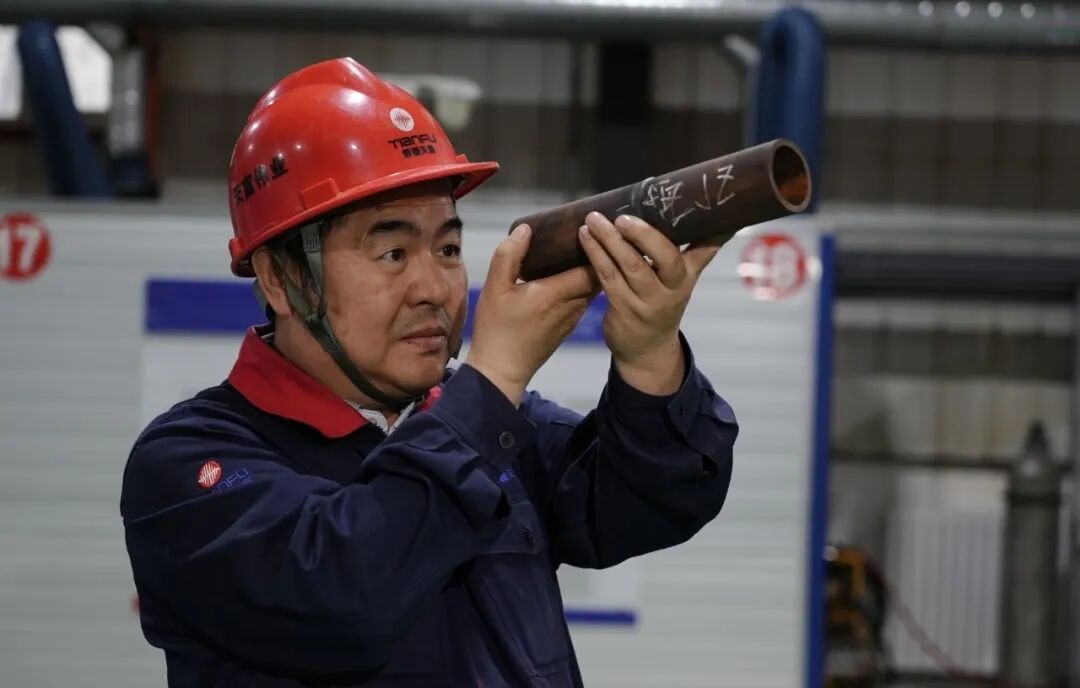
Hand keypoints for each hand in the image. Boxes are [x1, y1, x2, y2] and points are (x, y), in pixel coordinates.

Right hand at [466, 224, 599, 405]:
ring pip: (593, 288)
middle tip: (593, 231)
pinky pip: (584, 299)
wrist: (502, 371)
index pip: (593, 266)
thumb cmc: (497, 329)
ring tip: (586, 247)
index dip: (597, 246)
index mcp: (557, 293)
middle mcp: (573, 305)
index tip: (594, 227)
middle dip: (599, 254)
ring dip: (592, 269)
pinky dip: (584, 284)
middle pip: (598, 275)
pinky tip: (572, 273)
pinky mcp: (568, 327)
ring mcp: (573, 318)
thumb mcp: (494, 288)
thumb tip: (526, 229)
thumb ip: (509, 256)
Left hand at [578, 212, 720, 394]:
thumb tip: (724, 221)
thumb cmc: (663, 303)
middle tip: (623, 217)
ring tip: (594, 220)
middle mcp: (672, 289)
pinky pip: (608, 277)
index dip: (709, 234)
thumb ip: (698, 251)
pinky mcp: (623, 308)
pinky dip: (596, 254)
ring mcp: (647, 301)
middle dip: (644, 235)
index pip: (703, 251)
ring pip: (630, 265)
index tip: (704, 210)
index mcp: (687, 277)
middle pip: (664, 258)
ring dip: (610, 240)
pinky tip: (586, 236)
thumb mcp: (684, 280)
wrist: (647, 349)